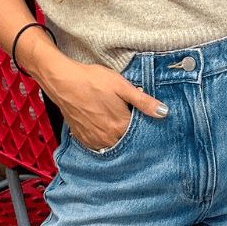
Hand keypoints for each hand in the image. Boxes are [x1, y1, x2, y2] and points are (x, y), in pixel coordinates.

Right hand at [44, 60, 166, 152]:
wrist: (62, 80)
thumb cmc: (92, 80)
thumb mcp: (122, 87)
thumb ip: (143, 102)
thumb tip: (164, 112)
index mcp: (120, 126)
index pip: (140, 135)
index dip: (144, 128)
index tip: (146, 122)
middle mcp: (107, 137)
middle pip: (126, 142)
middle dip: (131, 135)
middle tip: (131, 123)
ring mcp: (92, 138)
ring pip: (111, 145)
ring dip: (117, 139)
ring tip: (117, 125)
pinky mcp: (81, 136)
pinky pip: (96, 145)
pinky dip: (103, 140)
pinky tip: (104, 129)